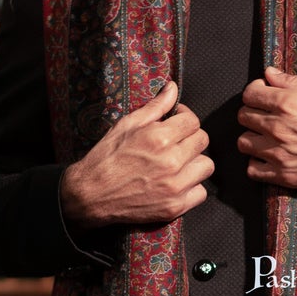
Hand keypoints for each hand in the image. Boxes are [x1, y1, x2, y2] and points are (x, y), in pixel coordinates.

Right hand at [60, 79, 213, 225]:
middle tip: (175, 142)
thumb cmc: (105, 158)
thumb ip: (155, 107)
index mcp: (158, 138)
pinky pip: (200, 193)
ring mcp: (174, 187)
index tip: (176, 121)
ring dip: (194, 163)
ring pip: (206, 167)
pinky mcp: (174, 207)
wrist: (90, 195)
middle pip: (202, 142)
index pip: (192, 121)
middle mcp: (170, 162)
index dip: (184, 118)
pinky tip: (176, 183)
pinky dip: (192, 188)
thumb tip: (173, 88)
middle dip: (190, 138)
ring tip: (178, 163)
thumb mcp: (127, 125)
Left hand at [237, 64, 296, 189]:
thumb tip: (270, 73)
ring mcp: (278, 153)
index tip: (261, 94)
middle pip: (243, 117)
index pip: (249, 94)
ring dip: (252, 137)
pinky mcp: (283, 174)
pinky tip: (268, 157)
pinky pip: (252, 170)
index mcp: (287, 103)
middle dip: (253, 112)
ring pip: (243, 143)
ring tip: (265, 137)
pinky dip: (256, 163)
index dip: (254, 92)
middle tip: (265, 115)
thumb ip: (291, 81)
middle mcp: (278, 128)